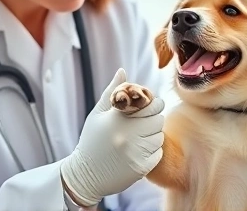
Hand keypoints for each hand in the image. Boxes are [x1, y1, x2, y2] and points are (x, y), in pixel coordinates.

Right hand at [60, 68, 164, 206]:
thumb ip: (112, 92)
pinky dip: (151, 152)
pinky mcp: (141, 167)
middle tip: (142, 124)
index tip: (148, 107)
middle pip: (159, 120)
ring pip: (160, 137)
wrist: (86, 175)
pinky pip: (158, 153)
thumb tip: (123, 71)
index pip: (152, 105)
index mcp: (118, 118)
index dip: (153, 104)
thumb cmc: (92, 141)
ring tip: (137, 139)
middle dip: (153, 120)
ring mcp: (136, 152)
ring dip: (152, 136)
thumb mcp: (98, 114)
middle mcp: (129, 134)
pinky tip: (137, 152)